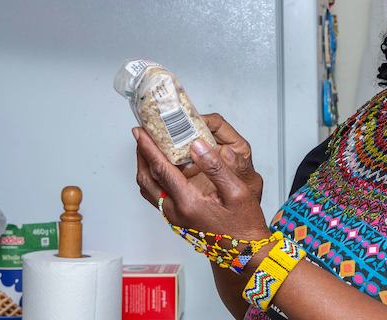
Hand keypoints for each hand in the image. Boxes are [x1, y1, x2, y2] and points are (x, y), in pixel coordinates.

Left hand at [134, 127, 269, 241]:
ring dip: (145, 168)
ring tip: (149, 149)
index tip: (141, 132)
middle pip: (147, 180)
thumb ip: (216, 167)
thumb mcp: (237, 192)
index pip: (161, 170)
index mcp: (189, 203)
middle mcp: (176, 212)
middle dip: (141, 155)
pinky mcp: (177, 222)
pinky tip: (162, 170)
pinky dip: (153, 179)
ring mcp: (175, 219)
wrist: (245, 254)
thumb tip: (197, 146)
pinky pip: (156, 197)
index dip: (149, 148)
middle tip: (142, 136)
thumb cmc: (244, 225)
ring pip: (148, 190)